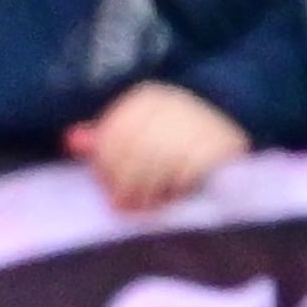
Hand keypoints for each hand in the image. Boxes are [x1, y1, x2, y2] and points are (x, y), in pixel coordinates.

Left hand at [65, 79, 247, 214]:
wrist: (234, 114)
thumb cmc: (173, 133)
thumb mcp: (137, 131)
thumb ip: (104, 139)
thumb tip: (71, 139)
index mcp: (144, 99)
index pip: (114, 138)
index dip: (107, 170)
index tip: (110, 192)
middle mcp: (170, 103)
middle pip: (135, 153)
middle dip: (127, 185)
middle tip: (125, 207)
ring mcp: (196, 119)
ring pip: (160, 164)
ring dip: (150, 191)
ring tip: (148, 206)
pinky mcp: (219, 140)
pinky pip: (189, 170)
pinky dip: (178, 187)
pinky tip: (174, 195)